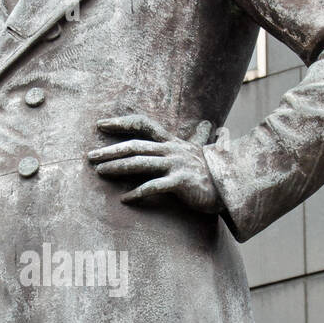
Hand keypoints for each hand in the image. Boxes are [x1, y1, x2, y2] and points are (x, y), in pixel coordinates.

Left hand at [87, 113, 220, 211]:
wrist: (233, 185)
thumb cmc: (216, 170)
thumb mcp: (204, 150)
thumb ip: (200, 138)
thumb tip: (211, 125)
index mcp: (172, 142)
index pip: (143, 125)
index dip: (121, 123)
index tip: (101, 124)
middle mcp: (171, 150)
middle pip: (135, 146)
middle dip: (110, 150)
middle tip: (90, 157)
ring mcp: (176, 166)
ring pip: (141, 163)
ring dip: (118, 168)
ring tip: (99, 172)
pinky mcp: (180, 183)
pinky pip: (155, 187)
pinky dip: (139, 193)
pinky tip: (125, 199)